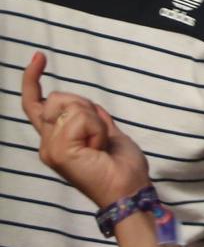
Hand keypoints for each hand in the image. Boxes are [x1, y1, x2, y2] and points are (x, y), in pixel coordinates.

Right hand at [20, 53, 151, 208]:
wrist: (128, 189)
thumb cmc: (121, 166)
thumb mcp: (108, 132)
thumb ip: (92, 118)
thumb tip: (86, 105)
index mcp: (56, 139)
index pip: (35, 105)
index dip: (32, 80)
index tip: (39, 57)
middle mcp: (47, 144)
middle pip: (58, 98)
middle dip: (85, 106)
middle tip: (101, 135)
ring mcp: (50, 148)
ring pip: (70, 106)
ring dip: (94, 119)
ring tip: (100, 144)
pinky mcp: (58, 151)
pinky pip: (79, 118)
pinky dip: (97, 128)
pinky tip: (99, 148)